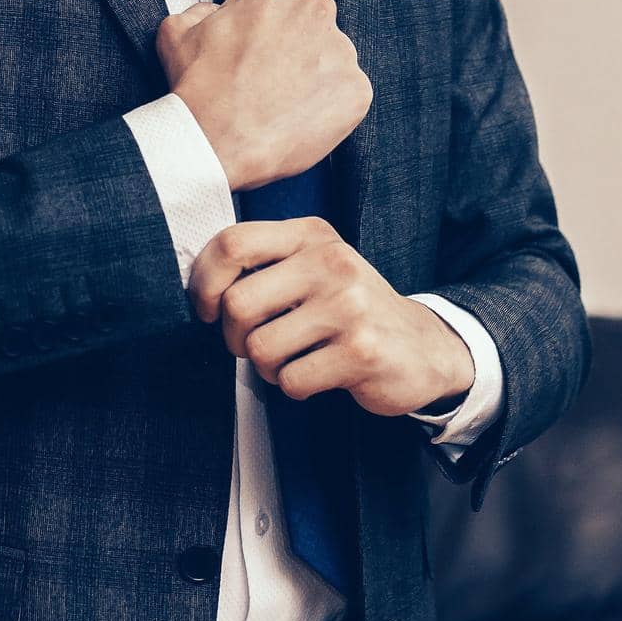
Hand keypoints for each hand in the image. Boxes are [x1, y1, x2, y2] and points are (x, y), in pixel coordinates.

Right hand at [156, 0, 372, 190]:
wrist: (215, 142)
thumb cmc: (198, 87)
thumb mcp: (176, 31)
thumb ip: (200, 10)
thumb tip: (214, 14)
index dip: (261, 21)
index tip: (251, 44)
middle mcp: (315, 7)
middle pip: (310, 20)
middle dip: (293, 43)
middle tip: (266, 76)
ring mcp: (341, 49)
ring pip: (330, 57)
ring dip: (312, 75)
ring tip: (280, 103)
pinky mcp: (357, 89)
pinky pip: (346, 95)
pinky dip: (327, 107)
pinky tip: (297, 120)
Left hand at [188, 216, 475, 418]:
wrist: (423, 345)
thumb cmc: (348, 307)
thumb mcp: (313, 265)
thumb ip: (263, 263)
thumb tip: (198, 285)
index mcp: (311, 234)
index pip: (232, 244)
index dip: (205, 282)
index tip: (210, 309)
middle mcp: (330, 261)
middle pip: (237, 303)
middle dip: (234, 337)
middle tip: (253, 344)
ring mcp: (349, 305)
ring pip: (260, 348)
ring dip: (266, 367)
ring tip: (293, 359)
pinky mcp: (361, 350)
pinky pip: (291, 380)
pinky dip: (294, 386)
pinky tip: (319, 374)